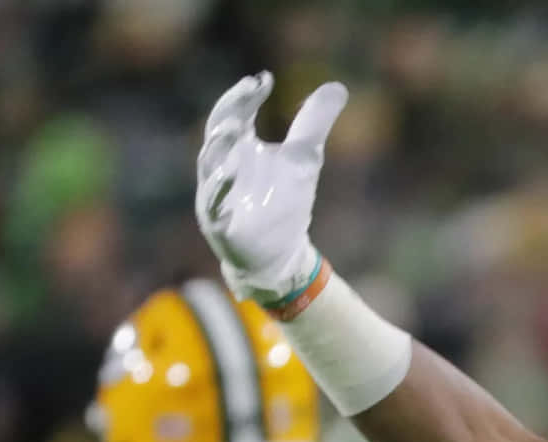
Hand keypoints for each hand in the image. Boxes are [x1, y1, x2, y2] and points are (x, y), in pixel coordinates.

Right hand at [194, 71, 347, 304]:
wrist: (280, 255)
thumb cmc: (285, 203)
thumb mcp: (305, 159)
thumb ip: (314, 123)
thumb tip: (337, 87)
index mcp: (238, 148)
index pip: (235, 113)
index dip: (246, 96)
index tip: (265, 80)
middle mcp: (221, 166)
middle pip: (218, 131)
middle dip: (232, 110)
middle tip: (249, 91)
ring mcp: (216, 194)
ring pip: (210, 165)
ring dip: (220, 146)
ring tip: (234, 126)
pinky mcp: (219, 223)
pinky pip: (213, 203)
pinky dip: (219, 188)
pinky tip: (228, 173)